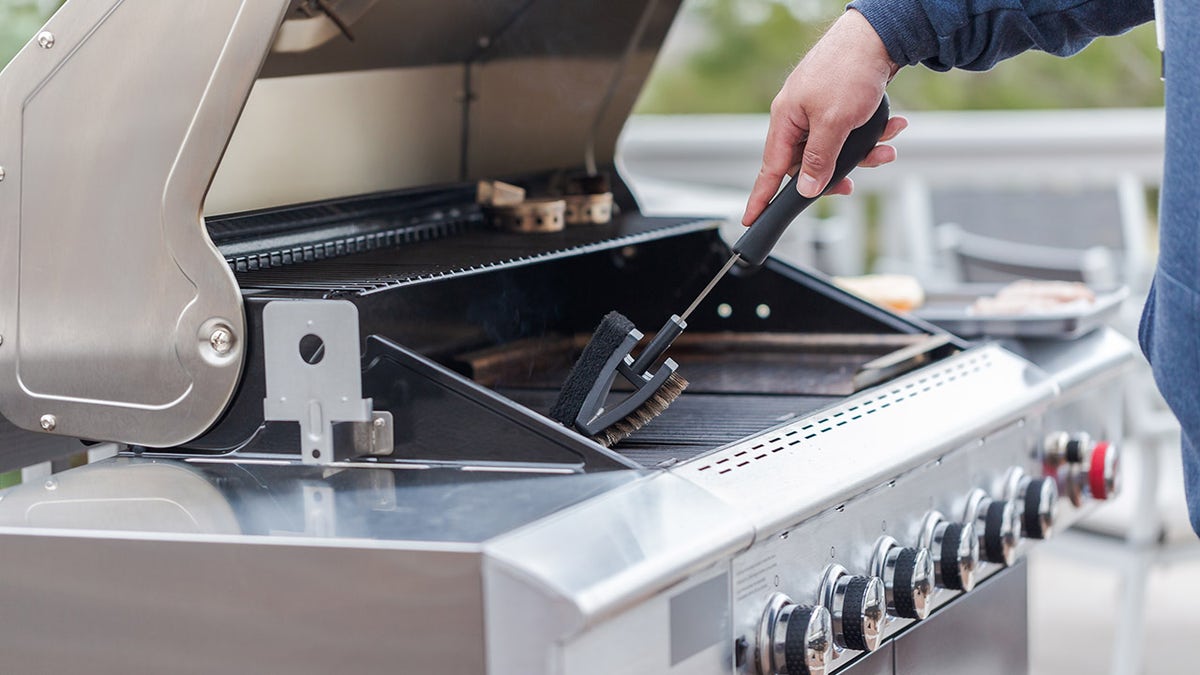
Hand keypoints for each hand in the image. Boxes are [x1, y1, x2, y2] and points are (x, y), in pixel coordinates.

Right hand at [742, 10, 904, 225]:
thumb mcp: (833, 122)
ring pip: (835, 149)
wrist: (878, 35)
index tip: (751, 219)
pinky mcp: (840, 104)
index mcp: (786, 119)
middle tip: (850, 186)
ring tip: (884, 149)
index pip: (770, 169)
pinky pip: (850, 133)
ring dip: (862, 153)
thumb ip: (818, 159)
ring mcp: (818, 110)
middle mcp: (798, 116)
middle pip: (808, 163)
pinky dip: (871, 135)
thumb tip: (806, 188)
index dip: (761, 197)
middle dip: (836, 173)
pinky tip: (891, 127)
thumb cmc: (849, 69)